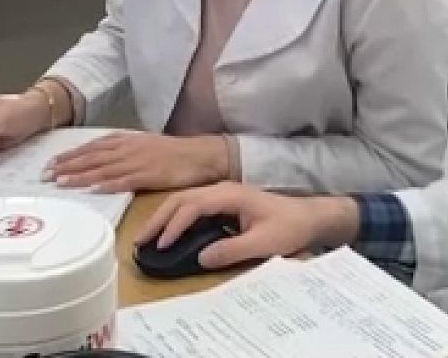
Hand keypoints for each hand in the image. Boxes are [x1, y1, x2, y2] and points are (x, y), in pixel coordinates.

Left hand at [48, 133, 228, 192]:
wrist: (201, 155)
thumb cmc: (174, 153)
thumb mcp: (144, 145)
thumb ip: (123, 150)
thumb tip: (103, 158)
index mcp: (126, 140)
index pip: (91, 147)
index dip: (70, 155)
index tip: (50, 163)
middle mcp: (127, 148)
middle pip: (91, 157)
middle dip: (66, 165)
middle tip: (45, 175)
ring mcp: (137, 161)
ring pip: (102, 168)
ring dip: (79, 175)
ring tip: (59, 182)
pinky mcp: (149, 174)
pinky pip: (123, 180)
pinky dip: (106, 184)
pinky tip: (91, 189)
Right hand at [136, 182, 360, 269]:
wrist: (309, 217)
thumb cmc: (289, 227)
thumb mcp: (264, 243)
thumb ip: (232, 250)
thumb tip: (200, 257)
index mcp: (230, 194)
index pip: (193, 206)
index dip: (174, 225)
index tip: (161, 245)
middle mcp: (221, 189)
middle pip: (181, 199)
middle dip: (158, 219)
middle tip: (138, 240)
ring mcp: (221, 194)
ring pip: (183, 200)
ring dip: (163, 217)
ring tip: (145, 237)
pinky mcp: (222, 202)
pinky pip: (191, 206)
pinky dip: (174, 217)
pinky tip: (166, 232)